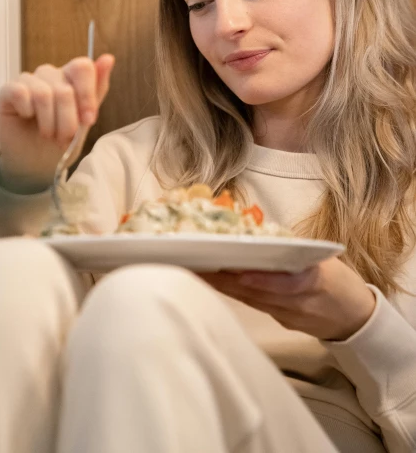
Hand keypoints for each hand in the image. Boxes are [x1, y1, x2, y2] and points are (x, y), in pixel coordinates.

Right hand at [0, 54, 114, 191]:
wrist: (37, 165)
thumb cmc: (61, 140)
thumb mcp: (85, 120)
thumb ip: (97, 89)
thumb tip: (108, 58)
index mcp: (71, 78)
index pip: (83, 67)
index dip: (87, 95)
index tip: (89, 120)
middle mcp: (51, 75)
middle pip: (65, 89)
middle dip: (68, 121)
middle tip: (64, 138)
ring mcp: (29, 81)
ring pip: (44, 93)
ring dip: (48, 122)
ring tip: (48, 135)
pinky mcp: (8, 90)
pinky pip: (20, 92)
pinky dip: (27, 111)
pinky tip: (27, 118)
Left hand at [198, 257, 375, 340]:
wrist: (356, 320)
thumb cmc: (340, 282)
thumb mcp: (325, 260)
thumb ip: (295, 250)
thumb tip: (259, 231)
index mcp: (315, 282)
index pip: (284, 283)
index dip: (260, 280)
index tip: (236, 270)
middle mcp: (298, 303)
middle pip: (257, 292)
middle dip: (226, 279)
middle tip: (198, 263)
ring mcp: (287, 316)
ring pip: (250, 300)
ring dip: (223, 286)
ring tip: (197, 270)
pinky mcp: (280, 321)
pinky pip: (253, 305)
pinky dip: (234, 293)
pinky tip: (215, 282)